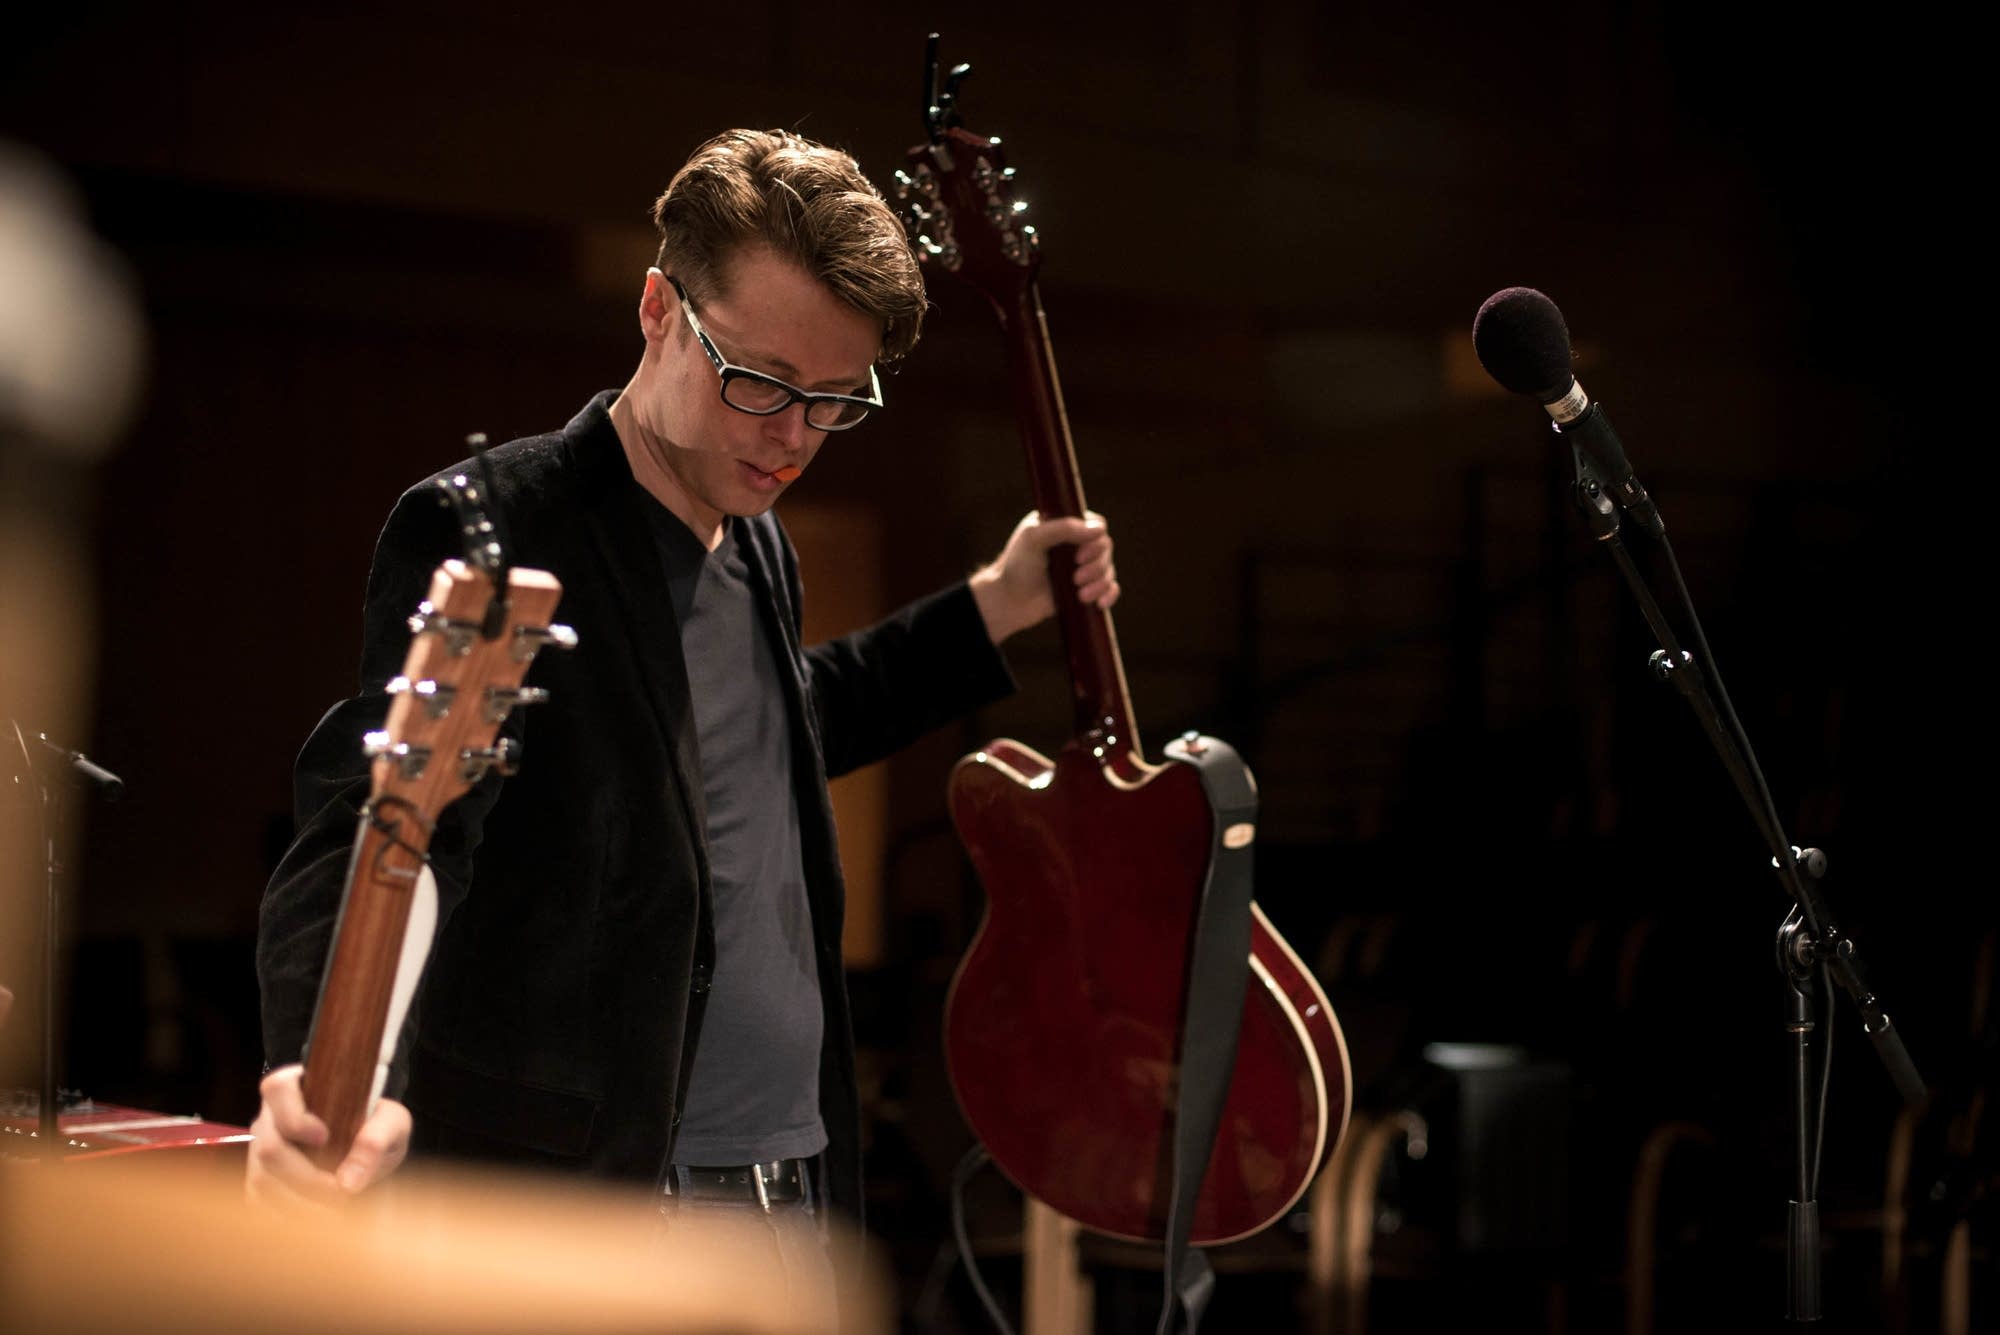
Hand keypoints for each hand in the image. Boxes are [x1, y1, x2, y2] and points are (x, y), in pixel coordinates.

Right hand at [245, 1064, 410, 1209]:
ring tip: (337, 1211)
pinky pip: (259, 1206)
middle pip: (268, 1148)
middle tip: (342, 1194)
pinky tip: (319, 1219)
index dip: (295, 1117)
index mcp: (297, 1088)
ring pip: (262, 1182)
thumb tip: (349, 1182)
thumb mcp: (392, 1123)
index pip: (277, 1088)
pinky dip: (289, 1217)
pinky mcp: (257, 1183)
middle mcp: (270, 1118)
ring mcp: (257, 1152)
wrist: (367, 1151)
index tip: (325, 1137)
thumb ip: (378, 1139)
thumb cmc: (376, 1127)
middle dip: (307, 1178)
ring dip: (300, 1203)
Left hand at [971, 510, 1118, 644]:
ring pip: (1108, 569)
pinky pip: (1109, 588)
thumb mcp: (1034, 538)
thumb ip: (1063, 528)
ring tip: (1081, 595)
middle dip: (1096, 566)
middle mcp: (1075, 545)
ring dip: (1100, 583)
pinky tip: (1100, 604)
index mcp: (1064, 526)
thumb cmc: (1017, 566)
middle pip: (1105, 548)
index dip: (1094, 540)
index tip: (1078, 556)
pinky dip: (1108, 594)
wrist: (1009, 601)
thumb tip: (1099, 529)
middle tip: (1076, 578)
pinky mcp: (1084, 587)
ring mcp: (1081, 567)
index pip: (1096, 525)